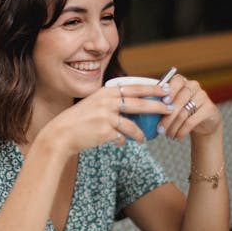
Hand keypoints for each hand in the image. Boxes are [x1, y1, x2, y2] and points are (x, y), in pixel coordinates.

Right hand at [42, 82, 172, 154]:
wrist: (61, 134)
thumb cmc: (79, 120)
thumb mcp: (94, 104)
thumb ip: (112, 102)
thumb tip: (133, 104)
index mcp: (106, 91)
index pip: (134, 87)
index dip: (152, 87)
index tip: (166, 88)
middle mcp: (107, 101)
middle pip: (139, 103)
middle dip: (157, 106)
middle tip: (170, 108)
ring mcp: (106, 116)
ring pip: (133, 125)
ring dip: (141, 133)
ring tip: (146, 139)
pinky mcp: (105, 131)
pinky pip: (122, 138)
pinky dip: (123, 141)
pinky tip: (121, 143)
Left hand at [157, 73, 221, 139]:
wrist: (203, 121)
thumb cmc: (181, 111)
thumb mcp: (172, 105)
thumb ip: (162, 104)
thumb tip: (148, 112)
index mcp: (182, 81)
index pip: (175, 82)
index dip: (168, 92)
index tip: (161, 104)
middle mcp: (193, 85)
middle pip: (179, 100)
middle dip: (167, 117)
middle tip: (160, 129)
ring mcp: (203, 96)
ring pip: (184, 112)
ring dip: (173, 127)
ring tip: (168, 135)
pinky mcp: (210, 108)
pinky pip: (192, 121)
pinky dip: (182, 131)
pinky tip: (177, 138)